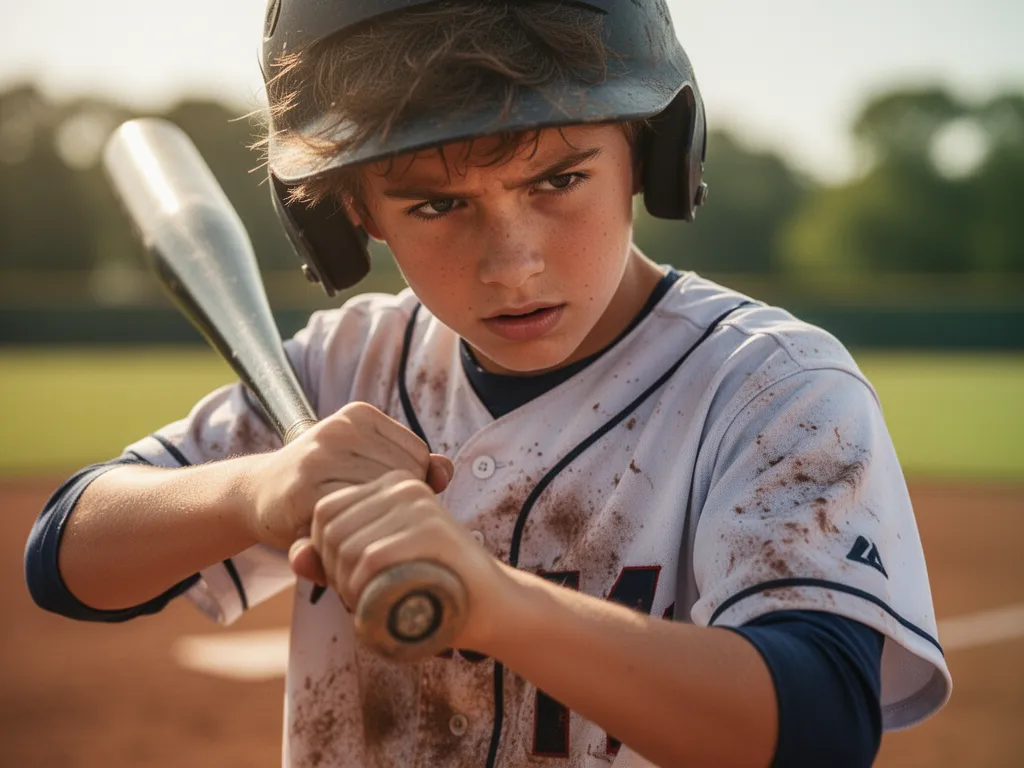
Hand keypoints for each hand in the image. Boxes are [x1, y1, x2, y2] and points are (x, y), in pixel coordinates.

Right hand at [244, 401, 451, 550]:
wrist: (257, 495)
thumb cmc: (325, 484)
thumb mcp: (367, 464)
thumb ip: (414, 466)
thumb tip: (446, 472)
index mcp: (359, 414)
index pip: (419, 457)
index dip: (408, 487)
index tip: (377, 497)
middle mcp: (339, 428)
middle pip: (403, 479)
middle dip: (391, 507)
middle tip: (363, 519)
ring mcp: (319, 457)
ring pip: (380, 501)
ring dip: (372, 524)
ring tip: (351, 528)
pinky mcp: (304, 491)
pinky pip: (354, 520)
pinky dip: (352, 536)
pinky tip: (337, 536)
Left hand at [293, 469, 511, 650]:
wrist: (493, 605)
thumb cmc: (431, 587)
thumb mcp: (375, 570)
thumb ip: (334, 562)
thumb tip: (296, 557)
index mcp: (391, 484)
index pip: (325, 510)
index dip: (322, 553)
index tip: (346, 582)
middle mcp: (403, 486)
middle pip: (331, 529)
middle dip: (333, 573)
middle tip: (359, 599)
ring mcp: (418, 506)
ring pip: (347, 547)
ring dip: (347, 588)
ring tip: (370, 604)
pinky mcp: (431, 530)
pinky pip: (371, 559)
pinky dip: (363, 590)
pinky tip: (377, 604)